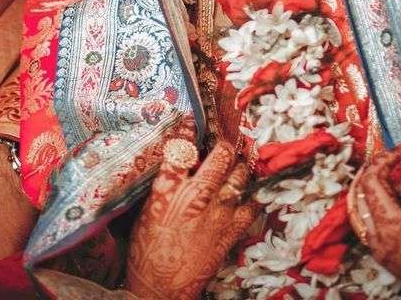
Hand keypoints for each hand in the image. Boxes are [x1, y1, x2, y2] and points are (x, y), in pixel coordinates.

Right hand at [126, 140, 257, 299]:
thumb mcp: (146, 208)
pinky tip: (252, 193)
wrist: (160, 285)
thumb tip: (175, 163)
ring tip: (243, 158)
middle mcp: (195, 195)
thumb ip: (163, 183)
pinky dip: (253, 197)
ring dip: (242, 165)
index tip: (191, 118)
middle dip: (226, 145)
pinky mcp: (229, 232)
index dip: (188, 129)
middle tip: (228, 140)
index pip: (181, 147)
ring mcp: (217, 213)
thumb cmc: (146, 248)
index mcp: (169, 187)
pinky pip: (250, 208)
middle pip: (219, 156)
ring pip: (238, 177)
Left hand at [348, 149, 400, 299]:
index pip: (371, 181)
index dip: (384, 159)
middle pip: (364, 195)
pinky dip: (389, 212)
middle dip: (379, 174)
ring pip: (369, 211)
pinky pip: (377, 228)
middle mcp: (379, 241)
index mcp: (390, 227)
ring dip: (386, 194)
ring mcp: (383, 253)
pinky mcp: (392, 261)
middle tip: (397, 162)